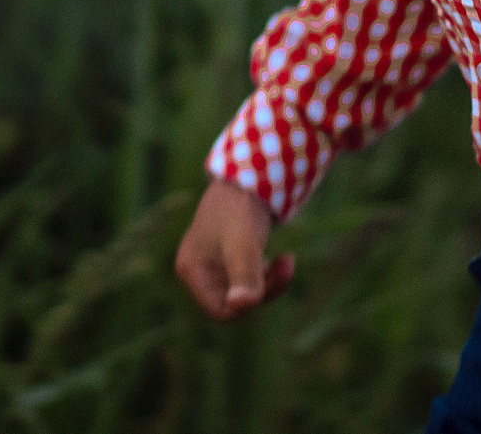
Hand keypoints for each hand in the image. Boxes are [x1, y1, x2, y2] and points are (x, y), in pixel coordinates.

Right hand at [173, 177, 295, 320]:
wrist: (249, 171)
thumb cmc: (241, 207)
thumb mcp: (244, 243)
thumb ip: (244, 275)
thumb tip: (241, 306)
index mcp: (191, 270)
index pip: (220, 310)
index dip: (250, 304)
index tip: (273, 280)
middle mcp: (197, 269)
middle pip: (233, 301)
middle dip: (264, 289)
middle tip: (288, 264)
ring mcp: (211, 261)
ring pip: (243, 290)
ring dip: (269, 281)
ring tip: (288, 260)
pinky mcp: (227, 254)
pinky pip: (247, 276)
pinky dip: (266, 271)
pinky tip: (282, 258)